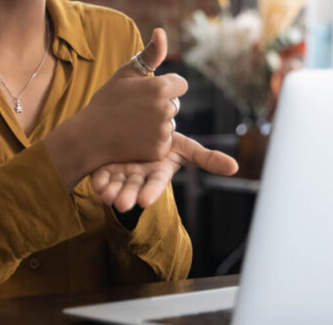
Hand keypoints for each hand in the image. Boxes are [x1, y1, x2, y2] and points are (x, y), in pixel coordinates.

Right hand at [44, 28, 186, 189]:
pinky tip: (134, 137)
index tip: (147, 91)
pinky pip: (164, 141)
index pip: (181, 84)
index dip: (166, 86)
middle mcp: (165, 109)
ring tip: (132, 123)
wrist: (89, 136)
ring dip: (157, 123)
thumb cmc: (107, 100)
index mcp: (160, 87)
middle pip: (175, 104)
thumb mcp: (126, 73)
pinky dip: (153, 141)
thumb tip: (162, 31)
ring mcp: (163, 131)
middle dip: (161, 105)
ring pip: (169, 123)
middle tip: (134, 109)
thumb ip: (150, 54)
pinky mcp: (160, 150)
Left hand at [92, 132, 238, 211]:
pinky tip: (97, 183)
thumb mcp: (184, 147)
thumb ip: (207, 158)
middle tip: (122, 204)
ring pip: (117, 185)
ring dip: (112, 192)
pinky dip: (100, 180)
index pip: (157, 183)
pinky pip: (102, 176)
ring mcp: (123, 172)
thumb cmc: (164, 140)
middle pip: (134, 188)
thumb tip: (235, 168)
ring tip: (107, 196)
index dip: (151, 191)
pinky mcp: (107, 167)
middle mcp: (140, 174)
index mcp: (159, 170)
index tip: (144, 202)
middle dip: (128, 196)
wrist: (138, 128)